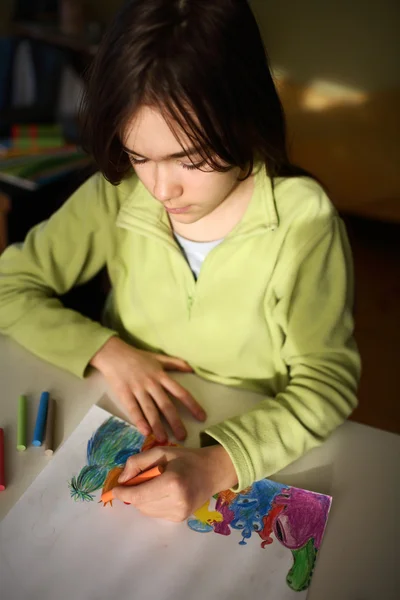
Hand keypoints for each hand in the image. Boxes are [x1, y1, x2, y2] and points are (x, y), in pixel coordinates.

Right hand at [90, 337, 205, 441]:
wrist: (113, 354)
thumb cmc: (137, 356)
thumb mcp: (158, 358)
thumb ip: (175, 363)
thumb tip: (191, 368)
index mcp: (161, 376)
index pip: (180, 392)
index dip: (192, 405)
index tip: (201, 417)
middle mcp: (152, 384)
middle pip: (166, 405)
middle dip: (175, 422)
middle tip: (183, 437)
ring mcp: (138, 389)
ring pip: (150, 410)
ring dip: (157, 425)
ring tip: (163, 439)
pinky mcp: (124, 394)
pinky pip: (133, 409)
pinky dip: (139, 421)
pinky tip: (145, 432)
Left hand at [113, 445, 237, 520]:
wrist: (212, 472)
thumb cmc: (186, 459)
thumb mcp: (161, 452)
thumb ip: (138, 462)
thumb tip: (121, 480)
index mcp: (172, 483)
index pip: (139, 495)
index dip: (123, 493)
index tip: (114, 489)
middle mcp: (176, 502)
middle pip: (140, 504)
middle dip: (133, 493)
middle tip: (138, 480)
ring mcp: (179, 513)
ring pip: (146, 511)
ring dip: (142, 499)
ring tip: (153, 485)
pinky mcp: (179, 519)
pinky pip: (155, 513)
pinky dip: (152, 503)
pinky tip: (162, 492)